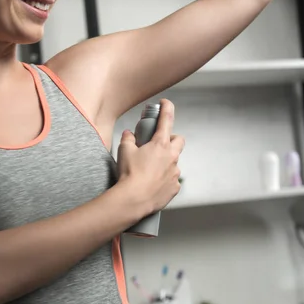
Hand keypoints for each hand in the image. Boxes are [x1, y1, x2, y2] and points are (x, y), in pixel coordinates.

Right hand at [117, 99, 184, 215]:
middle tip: (158, 143)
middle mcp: (172, 157)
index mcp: (160, 145)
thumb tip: (129, 134)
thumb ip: (128, 139)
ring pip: (174, 162)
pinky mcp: (174, 187)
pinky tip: (153, 183)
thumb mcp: (124, 151)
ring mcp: (175, 173)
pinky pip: (172, 180)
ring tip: (150, 169)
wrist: (134, 199)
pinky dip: (164, 179)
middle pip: (179, 141)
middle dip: (172, 139)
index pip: (167, 120)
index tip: (166, 103)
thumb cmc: (130, 174)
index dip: (167, 108)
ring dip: (165, 162)